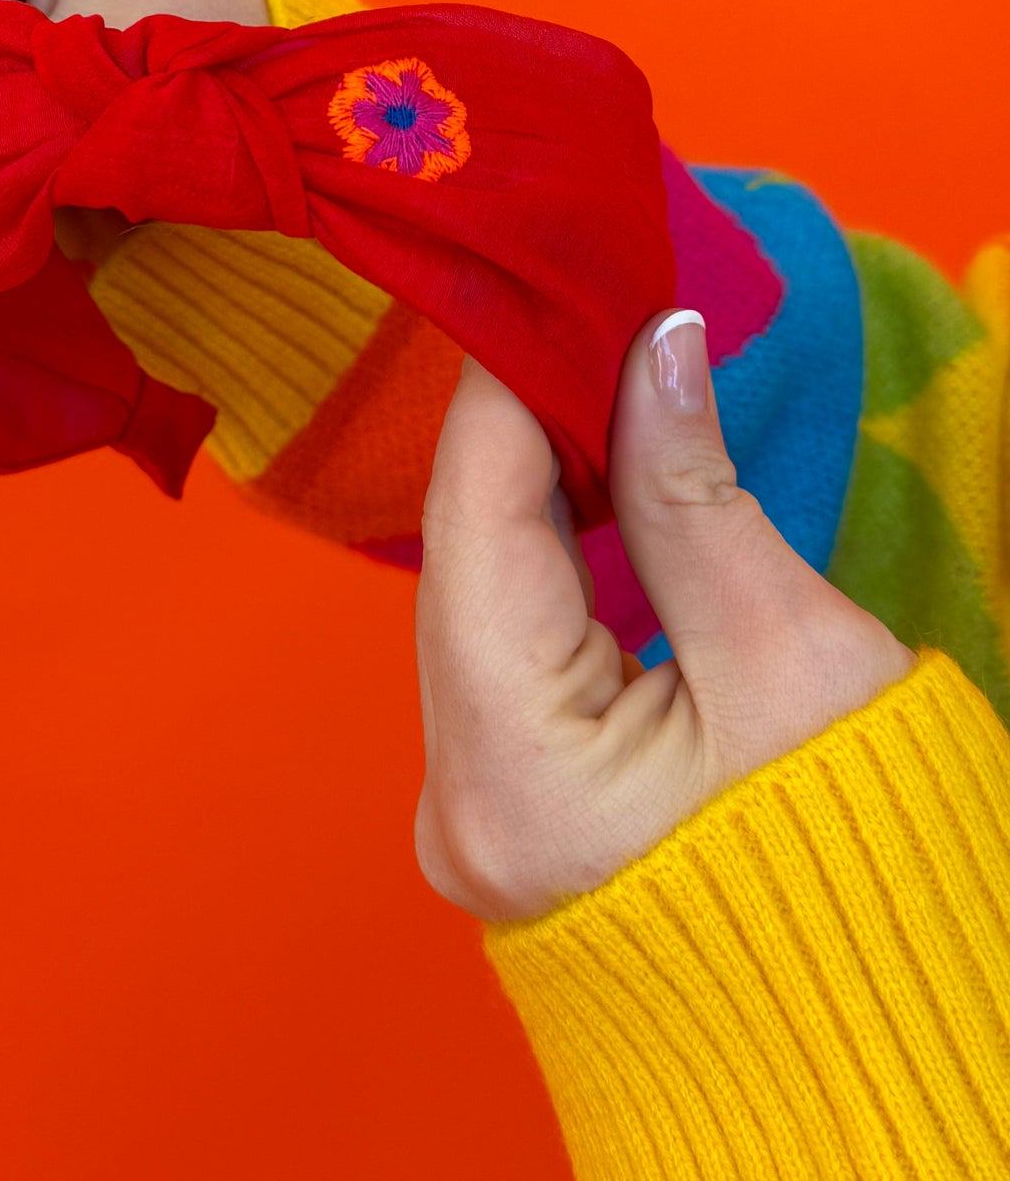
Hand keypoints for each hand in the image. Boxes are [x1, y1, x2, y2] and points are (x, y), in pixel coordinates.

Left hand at [413, 310, 914, 921]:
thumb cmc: (861, 865)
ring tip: (598, 386)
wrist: (865, 1029)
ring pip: (475, 601)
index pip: (475, 522)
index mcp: (516, 775)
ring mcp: (470, 810)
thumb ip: (693, 494)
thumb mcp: (792, 661)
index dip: (510, 390)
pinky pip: (498, 649)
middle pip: (463, 563)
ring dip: (532, 493)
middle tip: (591, 321)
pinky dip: (542, 565)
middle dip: (523, 433)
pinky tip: (583, 493)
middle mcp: (456, 801)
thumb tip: (652, 343)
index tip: (556, 292)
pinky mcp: (504, 803)